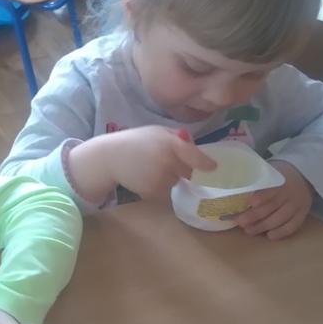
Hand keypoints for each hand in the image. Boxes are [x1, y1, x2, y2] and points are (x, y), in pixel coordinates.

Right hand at [69, 126, 216, 203]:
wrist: (109, 157)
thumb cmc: (134, 141)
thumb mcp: (156, 131)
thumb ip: (177, 137)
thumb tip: (193, 147)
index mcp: (170, 143)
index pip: (194, 155)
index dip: (205, 163)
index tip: (213, 167)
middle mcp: (167, 161)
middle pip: (187, 172)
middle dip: (181, 168)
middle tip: (164, 162)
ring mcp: (160, 178)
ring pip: (175, 183)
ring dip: (169, 178)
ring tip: (150, 169)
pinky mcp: (152, 191)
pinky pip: (164, 192)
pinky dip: (158, 187)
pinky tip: (145, 177)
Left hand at [236, 162, 312, 239]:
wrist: (303, 175)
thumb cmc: (278, 174)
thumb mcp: (269, 171)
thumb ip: (256, 179)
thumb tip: (233, 191)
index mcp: (281, 180)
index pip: (272, 189)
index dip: (262, 197)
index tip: (250, 203)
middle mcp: (290, 193)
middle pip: (273, 206)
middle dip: (255, 216)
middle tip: (241, 223)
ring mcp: (298, 204)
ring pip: (281, 218)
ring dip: (264, 226)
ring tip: (249, 231)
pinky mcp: (302, 213)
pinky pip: (293, 225)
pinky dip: (281, 232)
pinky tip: (269, 236)